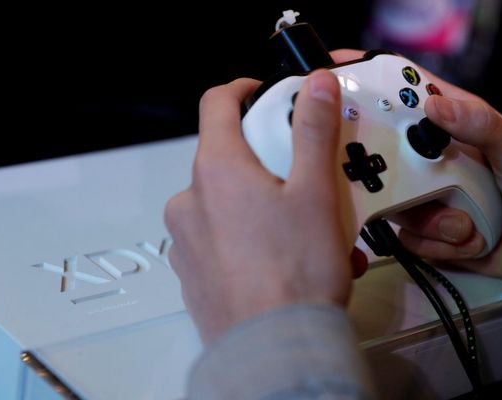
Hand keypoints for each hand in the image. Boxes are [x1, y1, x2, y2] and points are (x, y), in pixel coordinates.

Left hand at [164, 71, 353, 343]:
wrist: (274, 350)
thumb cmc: (296, 269)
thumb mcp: (316, 192)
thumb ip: (312, 131)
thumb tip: (314, 83)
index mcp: (216, 170)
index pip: (216, 104)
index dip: (242, 90)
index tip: (265, 93)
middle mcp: (190, 201)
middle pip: (227, 158)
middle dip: (269, 162)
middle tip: (308, 181)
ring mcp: (186, 241)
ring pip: (228, 204)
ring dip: (267, 208)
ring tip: (312, 236)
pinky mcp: (192, 275)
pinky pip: (223, 242)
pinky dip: (254, 242)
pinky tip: (289, 264)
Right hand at [334, 50, 501, 277]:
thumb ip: (480, 124)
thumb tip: (434, 106)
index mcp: (446, 125)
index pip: (400, 97)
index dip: (368, 88)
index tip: (342, 95)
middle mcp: (425, 159)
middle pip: (378, 155)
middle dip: (387, 176)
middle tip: (412, 187)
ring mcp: (422, 195)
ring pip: (391, 203)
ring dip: (431, 220)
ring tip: (465, 223)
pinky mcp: (423, 230)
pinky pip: (408, 237)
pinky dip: (438, 243)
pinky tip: (468, 237)